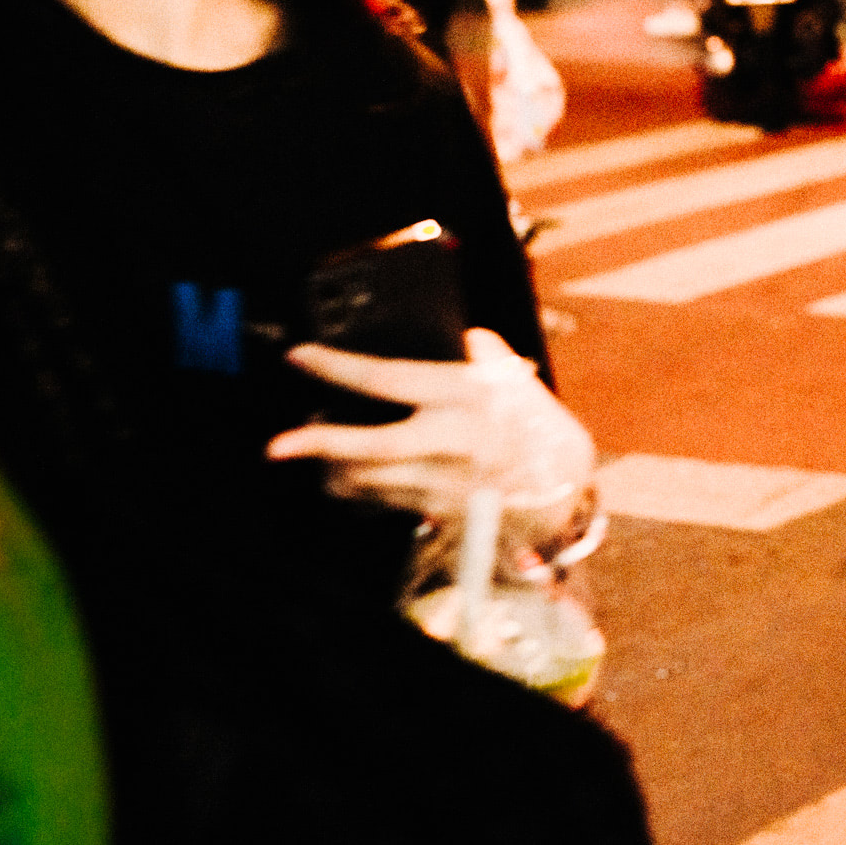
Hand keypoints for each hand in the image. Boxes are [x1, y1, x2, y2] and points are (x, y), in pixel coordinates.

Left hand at [267, 328, 593, 536]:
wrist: (568, 487)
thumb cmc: (536, 424)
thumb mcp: (513, 377)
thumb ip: (482, 352)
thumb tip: (461, 334)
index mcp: (463, 395)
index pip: (387, 379)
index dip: (338, 368)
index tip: (299, 357)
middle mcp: (449, 440)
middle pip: (367, 447)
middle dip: (317, 445)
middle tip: (278, 445)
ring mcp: (444, 481)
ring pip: (367, 481)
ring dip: (333, 470)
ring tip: (317, 455)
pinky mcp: (440, 511)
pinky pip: (381, 503)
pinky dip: (356, 493)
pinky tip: (344, 480)